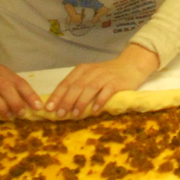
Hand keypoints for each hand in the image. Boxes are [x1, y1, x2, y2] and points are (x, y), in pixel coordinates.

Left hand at [44, 44, 159, 117]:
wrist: (131, 65)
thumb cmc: (107, 75)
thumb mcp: (90, 77)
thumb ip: (78, 87)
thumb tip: (61, 105)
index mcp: (82, 70)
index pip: (66, 83)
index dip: (56, 96)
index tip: (48, 108)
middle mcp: (92, 71)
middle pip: (76, 86)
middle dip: (66, 101)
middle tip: (60, 114)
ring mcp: (105, 76)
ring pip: (89, 88)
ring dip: (81, 102)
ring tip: (75, 115)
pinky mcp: (117, 82)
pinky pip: (106, 91)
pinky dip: (99, 101)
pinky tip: (94, 111)